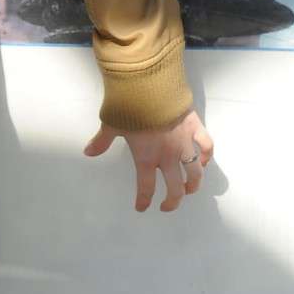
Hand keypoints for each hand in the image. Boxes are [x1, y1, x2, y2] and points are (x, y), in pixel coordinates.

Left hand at [83, 108, 213, 213]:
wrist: (149, 85)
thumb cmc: (128, 106)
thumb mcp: (111, 124)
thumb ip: (102, 141)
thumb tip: (87, 152)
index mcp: (145, 157)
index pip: (146, 187)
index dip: (144, 200)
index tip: (142, 208)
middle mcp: (167, 156)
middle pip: (175, 187)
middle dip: (173, 200)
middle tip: (169, 205)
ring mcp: (184, 143)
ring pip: (195, 172)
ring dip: (194, 184)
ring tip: (190, 188)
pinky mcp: (195, 128)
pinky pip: (206, 147)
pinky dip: (206, 156)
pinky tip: (203, 161)